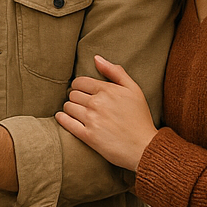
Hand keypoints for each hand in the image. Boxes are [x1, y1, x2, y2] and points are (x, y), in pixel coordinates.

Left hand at [55, 55, 157, 172]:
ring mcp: (92, 119)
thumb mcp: (134, 89)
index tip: (83, 91)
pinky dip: (62, 118)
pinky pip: (66, 122)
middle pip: (72, 93)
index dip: (80, 86)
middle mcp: (97, 103)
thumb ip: (115, 72)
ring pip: (68, 106)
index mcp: (108, 90)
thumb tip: (96, 58)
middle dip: (75, 97)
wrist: (144, 147)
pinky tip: (63, 117)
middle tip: (81, 103)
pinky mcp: (88, 136)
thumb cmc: (140, 118)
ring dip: (70, 108)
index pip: (80, 81)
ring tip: (76, 112)